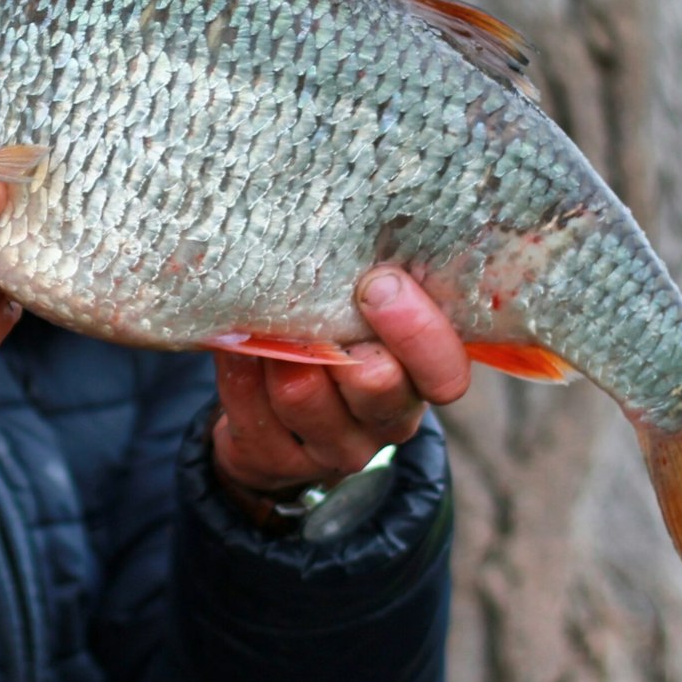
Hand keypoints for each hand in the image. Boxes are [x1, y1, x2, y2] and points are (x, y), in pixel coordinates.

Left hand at [209, 268, 469, 501]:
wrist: (286, 420)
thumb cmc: (338, 339)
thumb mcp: (364, 314)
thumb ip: (365, 284)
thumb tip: (341, 219)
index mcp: (419, 378)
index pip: (445, 372)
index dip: (418, 331)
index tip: (380, 283)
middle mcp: (387, 420)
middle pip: (379, 390)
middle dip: (343, 344)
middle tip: (316, 306)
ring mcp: (335, 448)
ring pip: (304, 397)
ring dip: (279, 352)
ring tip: (263, 319)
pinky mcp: (280, 462)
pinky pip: (254, 416)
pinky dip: (241, 374)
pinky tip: (236, 347)